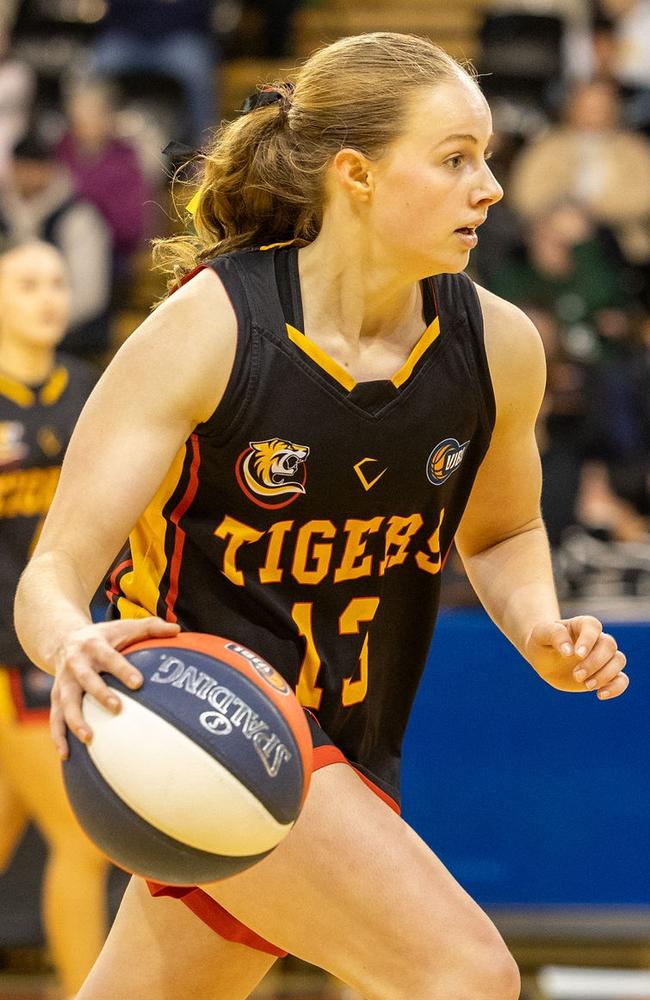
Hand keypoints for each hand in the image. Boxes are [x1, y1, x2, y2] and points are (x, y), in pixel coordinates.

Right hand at [50, 617, 180, 758]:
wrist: (63, 639)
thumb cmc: (103, 637)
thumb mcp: (123, 627)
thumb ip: (150, 627)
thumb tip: (177, 629)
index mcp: (94, 646)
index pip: (110, 658)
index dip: (123, 670)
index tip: (139, 683)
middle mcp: (76, 664)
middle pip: (86, 680)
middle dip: (100, 694)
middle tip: (117, 708)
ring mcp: (63, 682)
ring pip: (66, 703)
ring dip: (75, 721)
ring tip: (89, 737)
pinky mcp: (56, 697)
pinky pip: (55, 718)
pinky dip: (58, 737)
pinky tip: (67, 755)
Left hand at [524, 615, 628, 699]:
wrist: (542, 657)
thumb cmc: (542, 641)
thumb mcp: (541, 634)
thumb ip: (555, 635)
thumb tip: (569, 651)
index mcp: (581, 625)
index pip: (593, 627)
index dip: (588, 640)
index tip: (577, 655)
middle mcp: (596, 639)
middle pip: (609, 645)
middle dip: (595, 662)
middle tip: (576, 675)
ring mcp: (602, 657)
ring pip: (619, 660)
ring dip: (606, 675)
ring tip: (587, 685)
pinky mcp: (605, 674)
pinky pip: (622, 679)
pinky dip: (617, 688)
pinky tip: (600, 695)